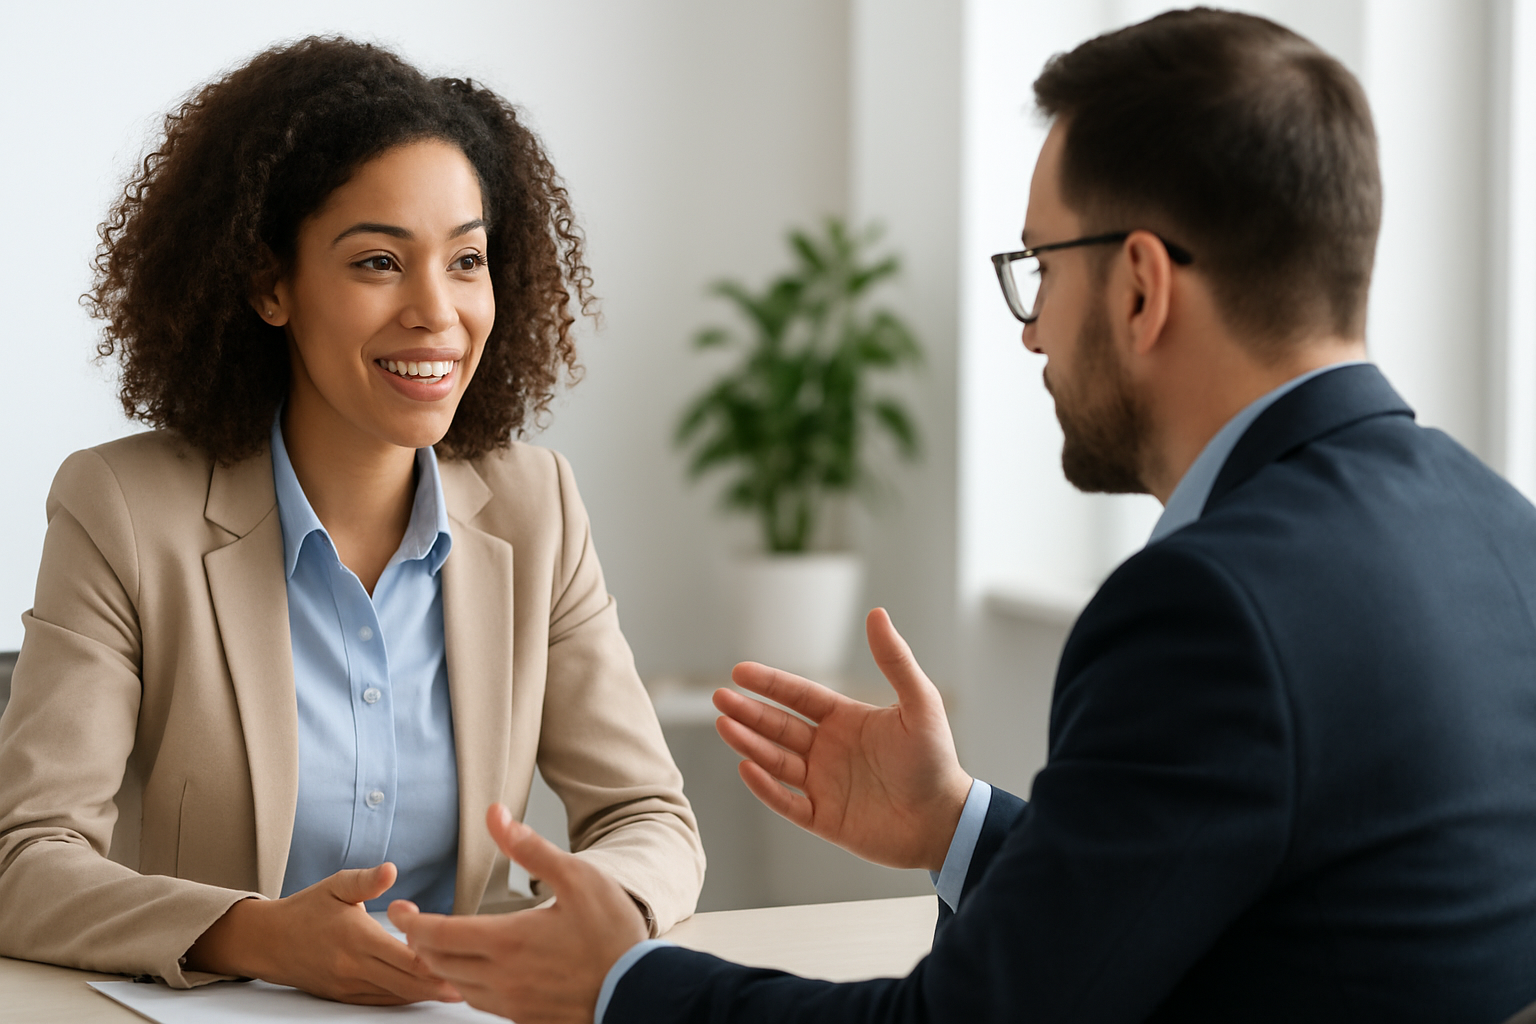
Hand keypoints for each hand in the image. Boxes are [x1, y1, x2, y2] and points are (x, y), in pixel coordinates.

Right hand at [185, 862, 461, 1004]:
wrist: (267, 942)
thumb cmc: (305, 910)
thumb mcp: (335, 886)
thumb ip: (366, 880)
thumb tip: (391, 869)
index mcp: (356, 938)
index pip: (403, 956)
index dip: (433, 961)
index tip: (460, 958)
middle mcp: (354, 967)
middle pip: (406, 982)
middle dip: (439, 984)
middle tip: (473, 981)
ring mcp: (349, 986)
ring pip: (396, 995)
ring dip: (426, 993)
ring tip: (459, 989)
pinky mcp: (345, 996)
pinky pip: (382, 1001)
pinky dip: (405, 997)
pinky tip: (425, 992)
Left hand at [388, 805, 647, 1023]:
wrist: (638, 990)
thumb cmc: (613, 934)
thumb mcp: (578, 877)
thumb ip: (530, 849)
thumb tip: (495, 816)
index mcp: (507, 940)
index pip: (437, 934)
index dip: (410, 921)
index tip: (398, 909)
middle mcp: (501, 977)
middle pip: (438, 962)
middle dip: (418, 941)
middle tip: (412, 924)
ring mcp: (512, 1002)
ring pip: (455, 985)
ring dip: (440, 964)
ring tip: (438, 945)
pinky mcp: (525, 1018)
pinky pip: (480, 1002)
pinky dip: (465, 984)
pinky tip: (475, 972)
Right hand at [714, 607, 972, 871]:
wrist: (945, 820)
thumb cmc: (936, 761)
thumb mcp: (920, 704)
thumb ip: (895, 661)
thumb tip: (877, 613)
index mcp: (846, 720)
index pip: (798, 697)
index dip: (769, 684)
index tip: (739, 671)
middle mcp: (829, 749)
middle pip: (779, 727)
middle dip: (749, 712)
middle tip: (719, 698)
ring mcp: (823, 784)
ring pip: (776, 761)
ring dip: (750, 744)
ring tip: (724, 725)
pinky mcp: (824, 818)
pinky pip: (787, 802)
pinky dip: (766, 787)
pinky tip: (746, 767)